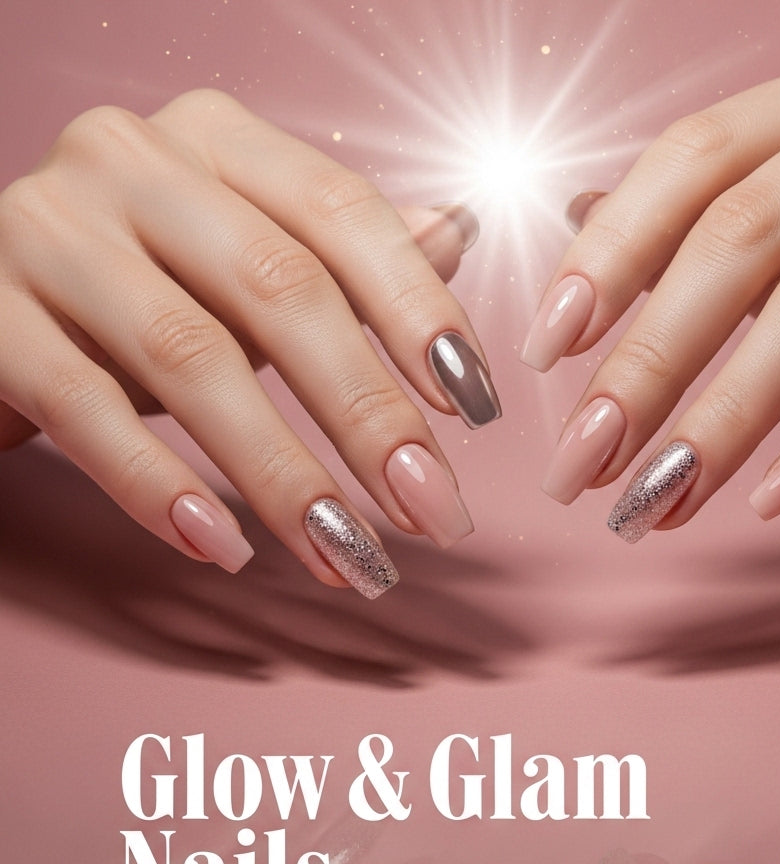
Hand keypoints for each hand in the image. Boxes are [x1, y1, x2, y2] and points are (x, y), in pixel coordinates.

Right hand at [0, 90, 498, 595]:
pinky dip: (158, 486)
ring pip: (191, 358)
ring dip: (283, 474)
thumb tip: (456, 235)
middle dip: (369, 415)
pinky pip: (81, 408)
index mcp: (220, 139)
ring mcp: (49, 231)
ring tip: (346, 554)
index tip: (476, 410)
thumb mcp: (246, 251)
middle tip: (432, 511)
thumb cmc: (145, 276)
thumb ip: (341, 249)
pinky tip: (223, 548)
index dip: (420, 312)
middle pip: (282, 291)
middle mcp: (133, 162)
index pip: (345, 215)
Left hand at [525, 39, 779, 536]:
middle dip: (649, 362)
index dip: (607, 252)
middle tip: (583, 462)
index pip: (693, 158)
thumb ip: (707, 215)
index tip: (545, 349)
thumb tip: (577, 221)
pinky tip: (779, 497)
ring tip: (661, 499)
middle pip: (743, 235)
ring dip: (727, 419)